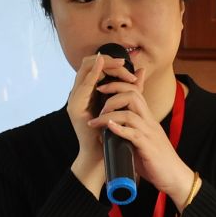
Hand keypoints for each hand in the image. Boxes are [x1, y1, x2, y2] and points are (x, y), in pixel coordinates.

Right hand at [65, 53, 129, 192]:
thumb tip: (141, 71)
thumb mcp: (124, 105)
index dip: (110, 61)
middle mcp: (80, 93)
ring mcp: (75, 99)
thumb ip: (131, 88)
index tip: (127, 63)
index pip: (97, 66)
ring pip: (84, 69)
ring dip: (102, 64)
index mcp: (91, 93)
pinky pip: (82, 84)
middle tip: (124, 62)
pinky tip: (101, 67)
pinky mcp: (74, 106)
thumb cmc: (113, 134)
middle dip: (107, 59)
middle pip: (88, 63)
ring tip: (118, 63)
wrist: (102, 156)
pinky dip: (92, 73)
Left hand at [87, 64, 197, 207]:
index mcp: (148, 119)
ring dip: (109, 115)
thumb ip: (127, 134)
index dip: (117, 86)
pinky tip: (108, 127)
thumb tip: (105, 133)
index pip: (135, 92)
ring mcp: (150, 134)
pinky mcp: (148, 147)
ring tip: (96, 121)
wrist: (175, 177)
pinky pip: (133, 134)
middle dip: (113, 94)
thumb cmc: (157, 161)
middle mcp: (149, 122)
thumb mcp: (141, 142)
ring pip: (129, 114)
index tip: (101, 88)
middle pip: (132, 96)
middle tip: (99, 104)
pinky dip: (119, 129)